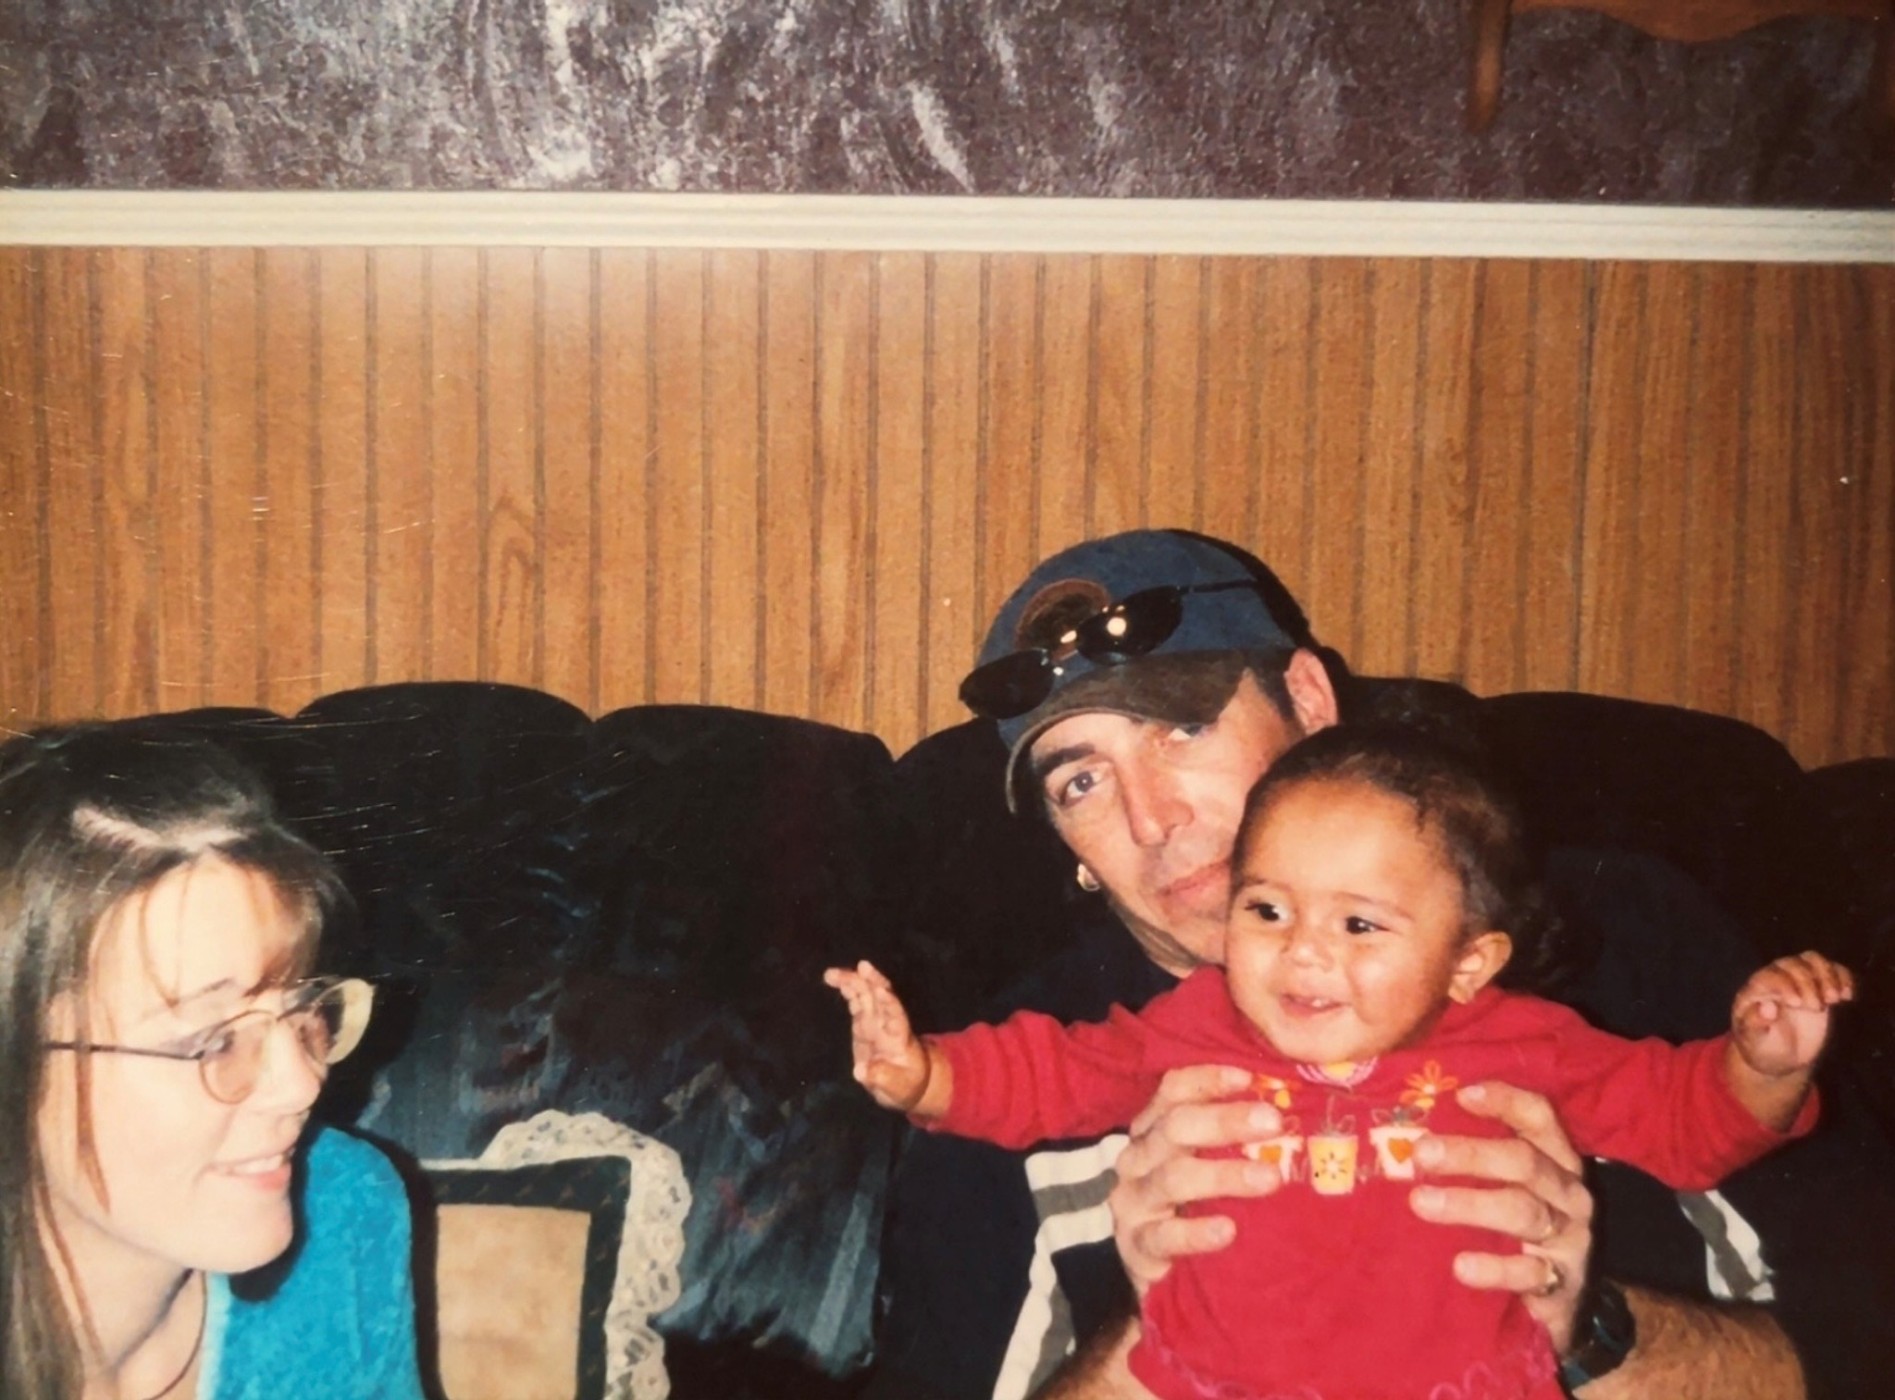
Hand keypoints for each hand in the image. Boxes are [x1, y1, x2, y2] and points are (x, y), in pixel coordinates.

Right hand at [823, 960, 930, 1110]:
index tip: (879, 989)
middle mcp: (887, 1024)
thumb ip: (880, 1078)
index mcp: (899, 1037)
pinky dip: (848, 990)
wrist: (907, 1083)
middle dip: (868, 982)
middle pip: (879, 998)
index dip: (888, 1002)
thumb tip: (860, 1071)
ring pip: (866, 996)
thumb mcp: (896, 1088)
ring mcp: (875, 1022)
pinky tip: (835, 980)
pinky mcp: (863, 1025)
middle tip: (854, 970)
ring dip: (853, 982)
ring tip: (832, 974)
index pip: (895, 1015)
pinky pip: (856, 1002)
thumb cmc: (905, 1085)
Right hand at [1107, 1065, 1284, 1297]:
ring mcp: (1134, 1202)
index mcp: (1155, 1129)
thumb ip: (1237, 1135)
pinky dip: (1196, 1232)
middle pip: (1175, 1127)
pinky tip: (1228, 1231)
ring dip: (1224, 1175)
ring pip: (1173, 1178)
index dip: (1209, 1079)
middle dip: (1226, 1120)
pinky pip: (1164, 1237)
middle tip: (1274, 1122)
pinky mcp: (1136, 1247)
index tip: (1252, 1078)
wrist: (1159, 1271)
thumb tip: (1289, 1103)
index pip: (1173, 1090)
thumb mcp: (1209, 1162)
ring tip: (1270, 1179)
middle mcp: (1139, 1158)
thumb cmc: (1195, 1205)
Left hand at [1409, 1081, 1593, 1354]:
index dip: (1506, 1101)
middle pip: (1524, 1162)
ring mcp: (1569, 1238)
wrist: (1573, 1298)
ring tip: (1420, 1202)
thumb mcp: (1511, 1185)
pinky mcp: (1562, 1284)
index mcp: (1556, 1159)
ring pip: (1524, 1212)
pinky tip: (1460, 1266)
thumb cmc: (1526, 1225)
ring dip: (1469, 1204)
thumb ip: (1476, 1158)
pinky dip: (1495, 1269)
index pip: (1539, 1118)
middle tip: (1420, 1153)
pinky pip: (1529, 1273)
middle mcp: (1567, 1192)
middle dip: (1471, 1154)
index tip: (1461, 1095)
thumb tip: (1405, 1134)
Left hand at [1732, 950, 1853, 1078]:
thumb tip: (1767, 1006)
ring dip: (1827, 976)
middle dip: (1808, 983)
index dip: (1785, 985)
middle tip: (1816, 1008)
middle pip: (1793, 964)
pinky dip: (1843, 977)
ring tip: (1833, 999)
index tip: (1797, 1004)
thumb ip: (1755, 1023)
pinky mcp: (1820, 985)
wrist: (1781, 1055)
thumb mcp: (1754, 1040)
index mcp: (1756, 989)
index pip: (1770, 976)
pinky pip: (1833, 969)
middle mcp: (1776, 978)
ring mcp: (1798, 979)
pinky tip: (1847, 996)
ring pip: (1812, 960)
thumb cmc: (1762, 1046)